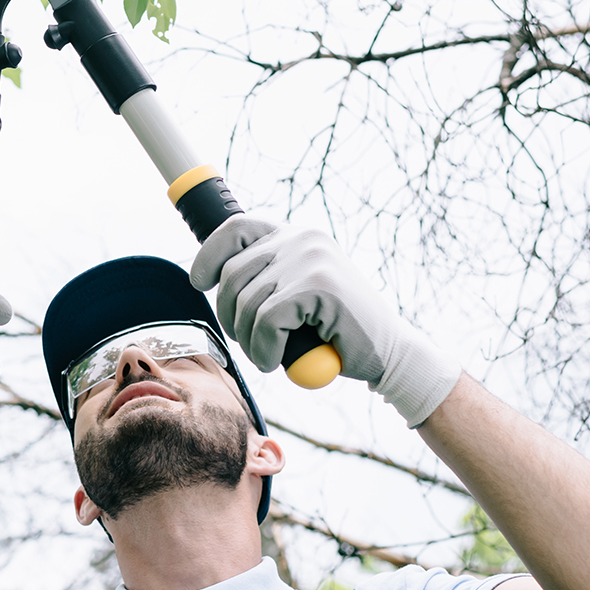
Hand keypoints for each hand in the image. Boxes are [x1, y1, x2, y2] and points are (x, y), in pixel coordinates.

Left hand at [190, 215, 459, 426]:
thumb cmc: (336, 331)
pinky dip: (264, 349)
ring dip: (250, 341)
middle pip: (233, 274)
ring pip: (247, 303)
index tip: (200, 282)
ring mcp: (311, 259)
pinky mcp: (319, 286)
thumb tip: (214, 277)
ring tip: (269, 355)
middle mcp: (302, 238)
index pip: (235, 228)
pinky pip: (266, 321)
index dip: (209, 255)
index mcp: (295, 235)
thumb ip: (268, 277)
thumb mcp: (297, 293)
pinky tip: (277, 361)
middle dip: (230, 316)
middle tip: (250, 342)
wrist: (388, 353)